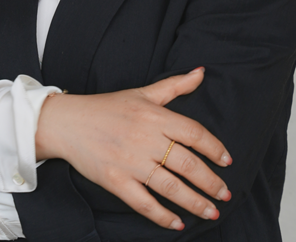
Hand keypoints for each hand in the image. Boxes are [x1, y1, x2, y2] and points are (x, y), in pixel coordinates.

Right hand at [35, 67, 231, 230]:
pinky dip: (163, 216)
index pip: (194, 133)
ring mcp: (131, 162)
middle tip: (225, 194)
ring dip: (195, 203)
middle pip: (188, 164)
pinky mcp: (115, 181)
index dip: (214, 148)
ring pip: (171, 187)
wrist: (68, 122)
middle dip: (211, 182)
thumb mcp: (143, 92)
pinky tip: (178, 224)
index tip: (227, 161)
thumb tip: (201, 72)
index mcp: (155, 115)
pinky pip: (144, 203)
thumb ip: (175, 85)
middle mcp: (146, 139)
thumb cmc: (108, 107)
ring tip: (211, 212)